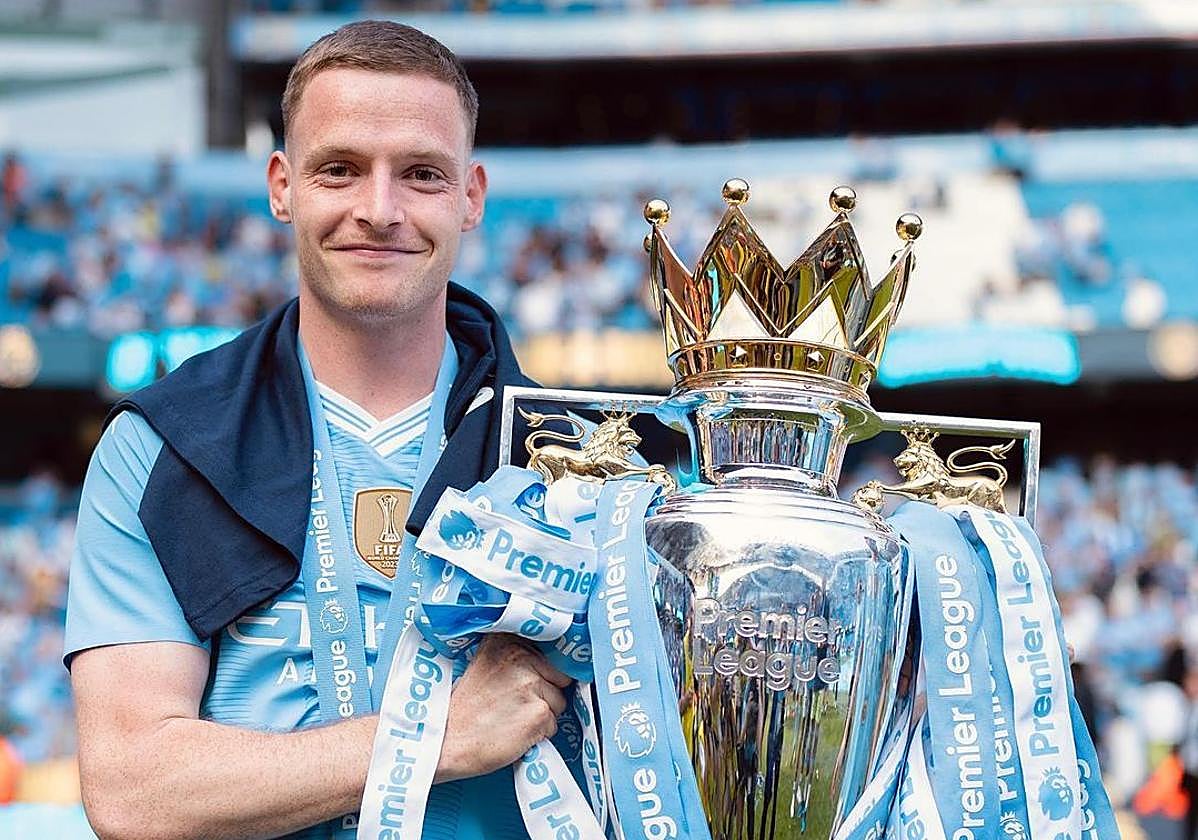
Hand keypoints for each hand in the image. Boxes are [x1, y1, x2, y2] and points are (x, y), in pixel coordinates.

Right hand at [435, 634, 571, 782]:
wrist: (445, 740)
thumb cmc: (465, 709)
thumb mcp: (486, 665)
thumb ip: (517, 657)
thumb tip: (554, 661)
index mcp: (508, 640)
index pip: (551, 653)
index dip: (543, 673)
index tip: (527, 683)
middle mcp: (521, 657)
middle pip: (559, 678)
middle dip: (544, 694)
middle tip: (514, 705)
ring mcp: (531, 685)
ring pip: (558, 702)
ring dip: (541, 714)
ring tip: (511, 718)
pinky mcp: (538, 713)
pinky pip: (553, 725)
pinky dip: (537, 734)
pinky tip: (513, 732)